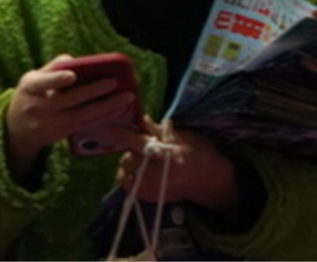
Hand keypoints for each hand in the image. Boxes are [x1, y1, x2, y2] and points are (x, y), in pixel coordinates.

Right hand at [0, 60, 142, 176]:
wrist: (15, 129)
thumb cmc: (32, 94)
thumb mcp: (34, 78)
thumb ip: (53, 68)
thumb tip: (73, 60)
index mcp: (30, 88)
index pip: (41, 83)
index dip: (56, 80)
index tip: (72, 75)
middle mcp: (36, 107)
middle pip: (66, 101)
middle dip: (92, 92)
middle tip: (114, 82)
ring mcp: (47, 124)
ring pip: (79, 116)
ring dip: (104, 107)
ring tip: (126, 97)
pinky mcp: (58, 135)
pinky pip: (82, 126)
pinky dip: (101, 118)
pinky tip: (118, 109)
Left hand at [117, 130, 248, 215]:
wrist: (206, 181)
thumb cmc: (199, 153)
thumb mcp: (186, 136)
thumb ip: (160, 131)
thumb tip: (142, 118)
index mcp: (171, 159)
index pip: (142, 145)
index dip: (125, 136)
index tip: (110, 128)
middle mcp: (159, 177)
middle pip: (132, 154)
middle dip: (135, 145)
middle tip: (148, 143)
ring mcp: (150, 190)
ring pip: (126, 165)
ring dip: (132, 157)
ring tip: (147, 156)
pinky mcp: (144, 196)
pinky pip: (123, 179)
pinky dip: (127, 170)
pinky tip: (139, 166)